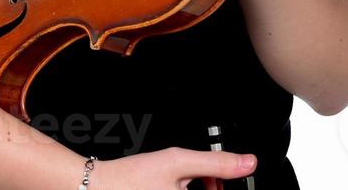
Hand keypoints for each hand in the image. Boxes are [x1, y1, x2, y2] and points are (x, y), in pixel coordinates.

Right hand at [88, 146, 256, 189]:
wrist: (98, 188)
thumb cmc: (131, 179)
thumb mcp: (178, 161)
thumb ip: (216, 163)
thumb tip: (249, 163)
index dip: (222, 186)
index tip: (220, 178)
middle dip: (212, 187)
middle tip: (201, 175)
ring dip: (199, 189)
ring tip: (183, 180)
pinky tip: (172, 187)